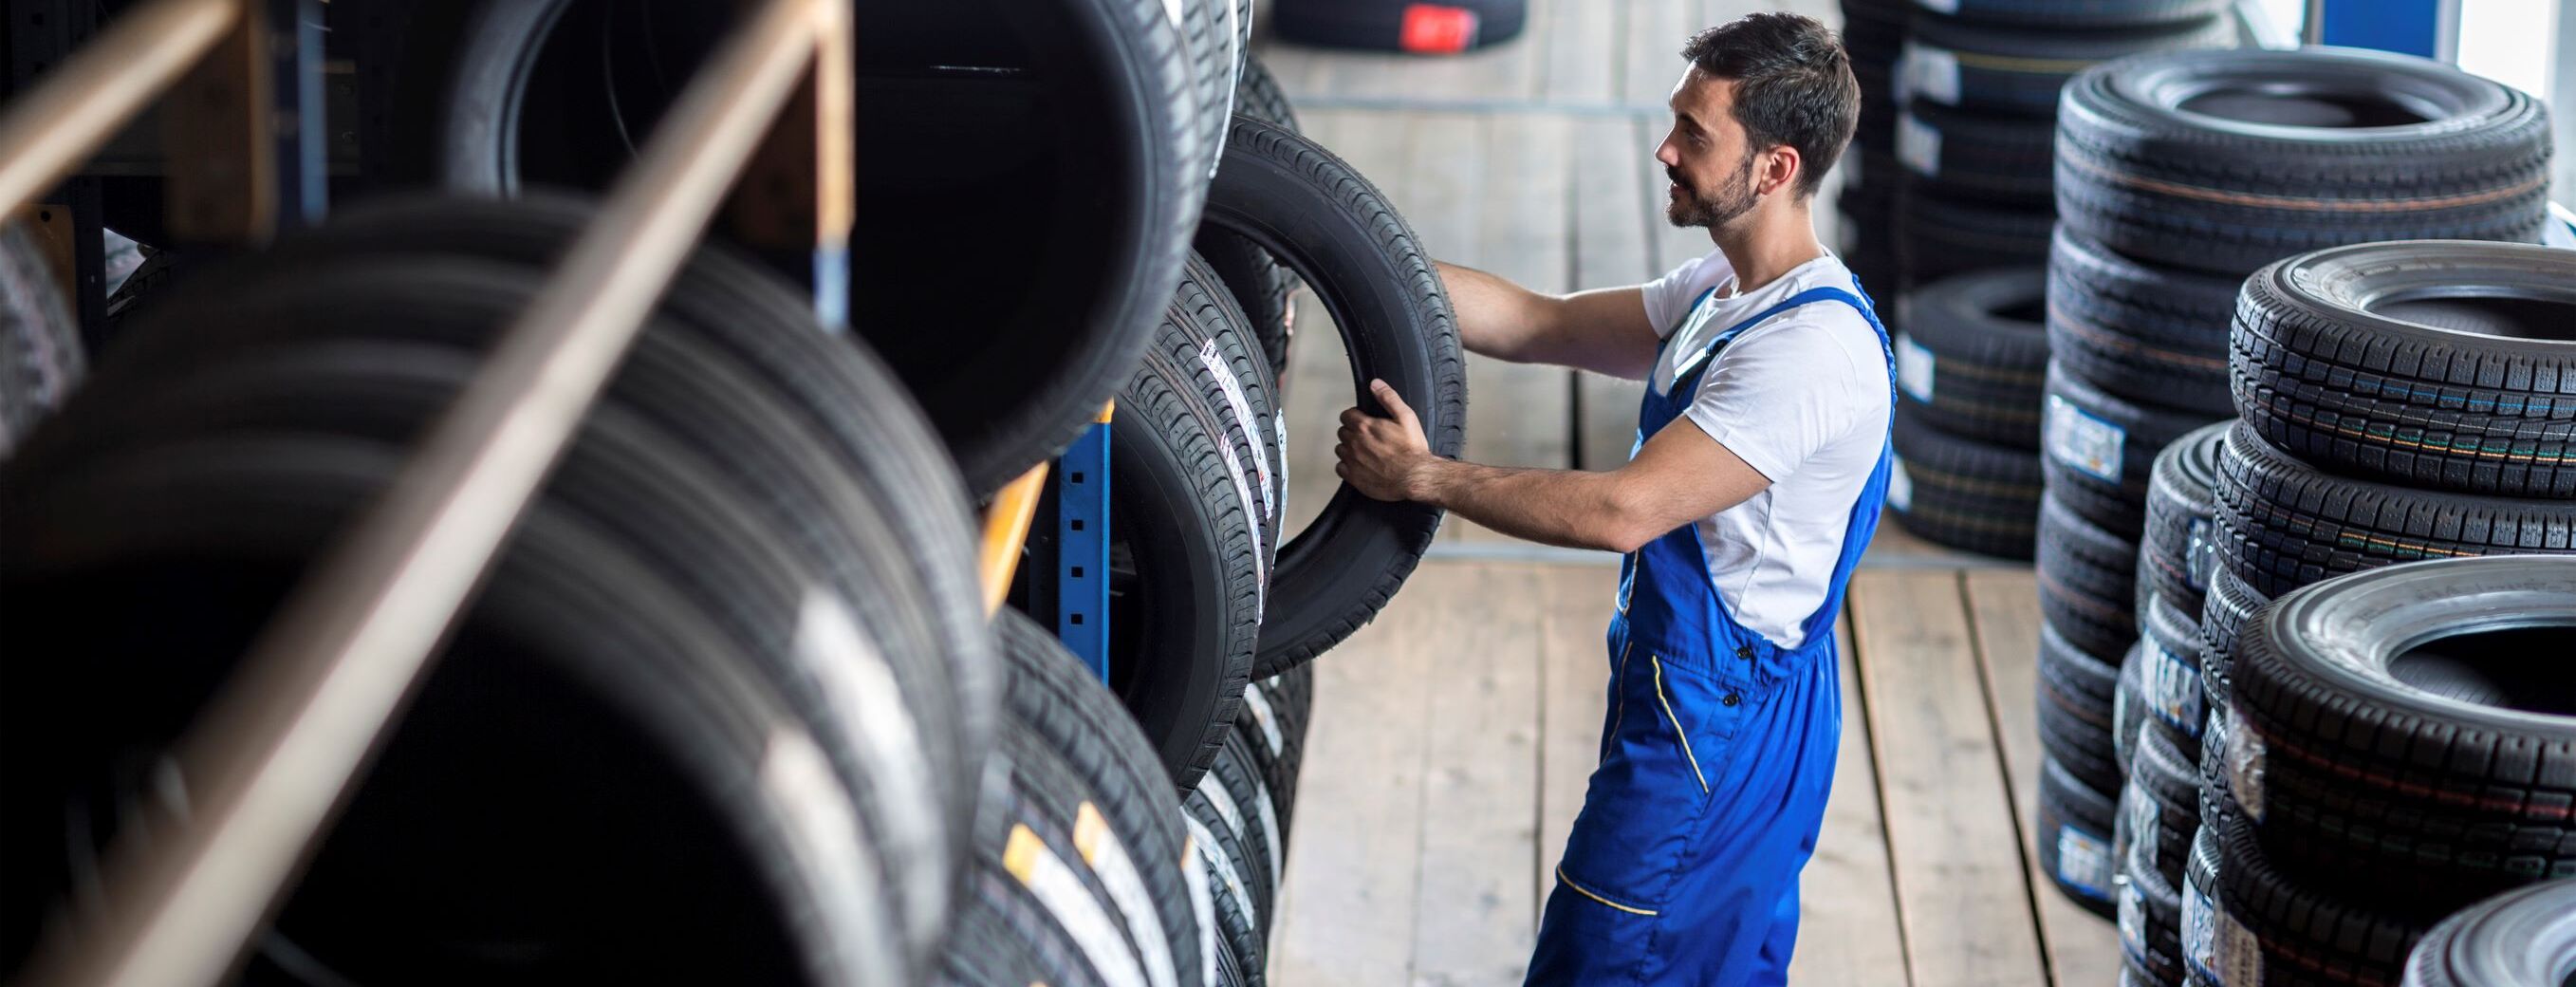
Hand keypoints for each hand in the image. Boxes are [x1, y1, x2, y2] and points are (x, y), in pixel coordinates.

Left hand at [1335, 379, 1433, 501]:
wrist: (1415, 477)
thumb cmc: (1412, 450)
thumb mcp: (1406, 417)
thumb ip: (1389, 398)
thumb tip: (1376, 384)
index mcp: (1365, 426)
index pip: (1346, 415)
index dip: (1354, 416)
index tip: (1361, 420)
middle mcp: (1355, 443)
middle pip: (1343, 432)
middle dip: (1351, 431)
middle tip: (1365, 436)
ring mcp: (1353, 461)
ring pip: (1340, 449)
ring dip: (1349, 448)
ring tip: (1363, 451)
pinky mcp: (1354, 477)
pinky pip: (1340, 468)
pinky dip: (1346, 466)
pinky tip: (1358, 465)